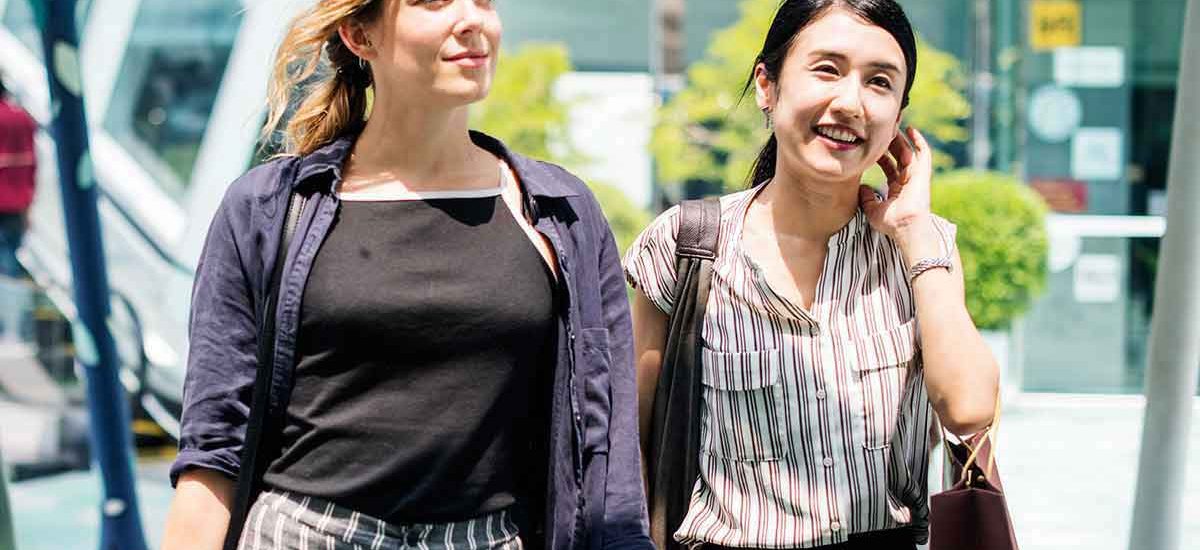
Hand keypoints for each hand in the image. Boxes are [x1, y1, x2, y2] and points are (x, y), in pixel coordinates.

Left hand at [858, 126, 933, 240]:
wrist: (906, 227)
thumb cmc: (891, 223)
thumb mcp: (872, 209)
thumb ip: (867, 198)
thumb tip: (862, 187)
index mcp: (897, 189)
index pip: (889, 168)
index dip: (881, 158)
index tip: (871, 148)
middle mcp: (907, 181)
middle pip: (898, 158)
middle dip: (890, 145)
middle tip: (880, 133)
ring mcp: (916, 176)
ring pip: (909, 152)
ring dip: (900, 140)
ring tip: (891, 127)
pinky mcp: (923, 173)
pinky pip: (923, 153)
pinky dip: (918, 141)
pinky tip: (910, 129)